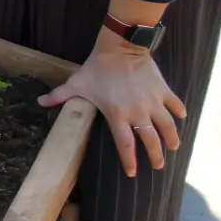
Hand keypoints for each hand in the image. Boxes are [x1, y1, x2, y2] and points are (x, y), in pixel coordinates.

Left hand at [38, 29, 185, 177]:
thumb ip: (59, 96)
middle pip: (151, 141)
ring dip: (172, 139)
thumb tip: (39, 102)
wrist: (120, 46)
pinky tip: (181, 117)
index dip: (129, 161)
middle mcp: (138, 113)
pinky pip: (175, 104)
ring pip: (167, 126)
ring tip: (173, 147)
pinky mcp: (163, 90)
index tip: (132, 173)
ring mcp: (153, 102)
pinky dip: (179, 112)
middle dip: (156, 156)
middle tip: (158, 166)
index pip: (125, 145)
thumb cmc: (97, 68)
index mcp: (118, 115)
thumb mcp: (77, 83)